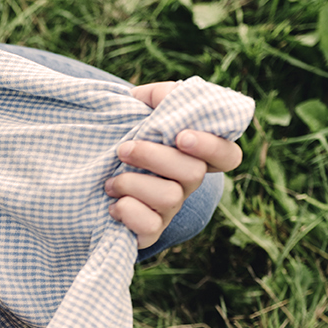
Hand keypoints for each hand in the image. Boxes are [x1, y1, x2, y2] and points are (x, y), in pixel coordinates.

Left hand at [107, 82, 244, 247]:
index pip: (228, 156)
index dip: (211, 147)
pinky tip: (113, 204)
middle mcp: (189, 183)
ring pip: (169, 197)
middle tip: (123, 149)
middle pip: (193, 173)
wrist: (99, 180)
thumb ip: (157, 98)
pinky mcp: (151, 230)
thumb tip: (151, 96)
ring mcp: (172, 209)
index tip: (181, 136)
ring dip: (132, 184)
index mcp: (196, 155)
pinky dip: (127, 211)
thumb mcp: (145, 114)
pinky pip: (149, 226)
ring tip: (111, 180)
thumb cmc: (132, 142)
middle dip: (154, 157)